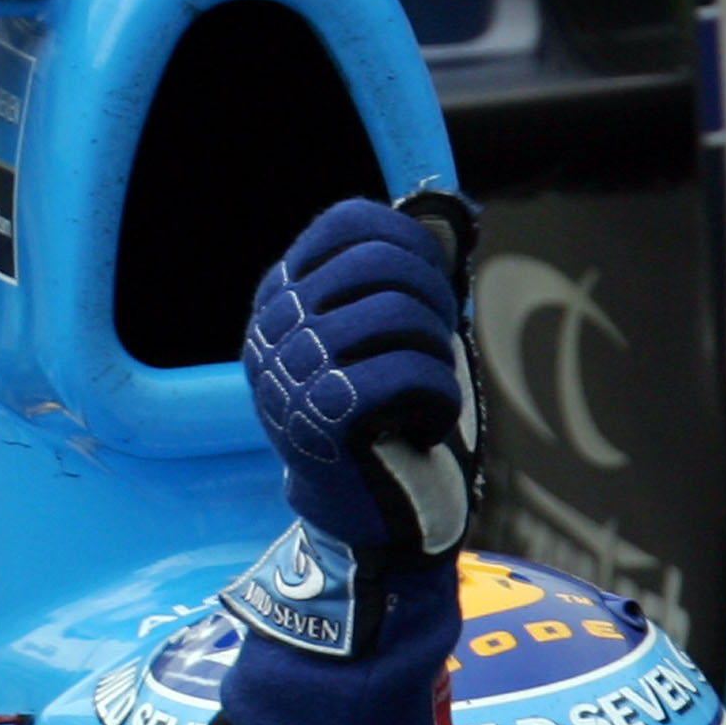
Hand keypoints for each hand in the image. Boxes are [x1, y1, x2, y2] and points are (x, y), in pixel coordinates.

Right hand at [244, 198, 474, 555]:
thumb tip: (451, 211)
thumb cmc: (386, 418)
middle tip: (436, 350)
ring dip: (438, 354)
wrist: (366, 514)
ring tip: (429, 390)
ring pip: (399, 315)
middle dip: (433, 302)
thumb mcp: (383, 337)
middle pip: (381, 264)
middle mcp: (274, 328)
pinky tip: (426, 425)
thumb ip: (403, 276)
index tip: (432, 291)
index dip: (411, 244)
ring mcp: (290, 372)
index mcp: (281, 297)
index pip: (350, 223)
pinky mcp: (321, 417)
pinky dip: (440, 399)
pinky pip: (411, 372)